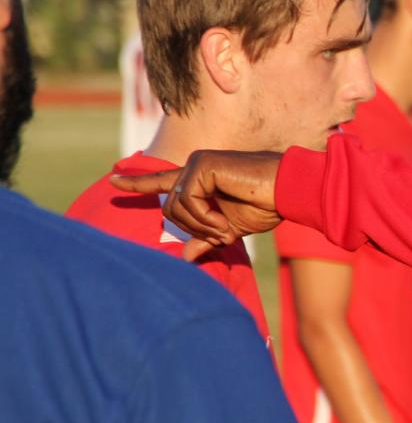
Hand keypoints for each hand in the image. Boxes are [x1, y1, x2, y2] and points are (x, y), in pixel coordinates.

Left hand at [110, 149, 283, 260]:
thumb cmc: (267, 206)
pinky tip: (224, 220)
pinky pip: (188, 200)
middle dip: (194, 229)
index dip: (136, 183)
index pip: (162, 182)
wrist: (289, 191)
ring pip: (176, 206)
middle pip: (170, 208)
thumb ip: (205, 238)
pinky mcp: (202, 165)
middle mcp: (195, 167)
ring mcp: (198, 163)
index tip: (112, 181)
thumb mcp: (230, 228)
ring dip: (202, 226)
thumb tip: (183, 258)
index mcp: (201, 179)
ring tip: (225, 228)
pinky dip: (205, 218)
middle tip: (221, 235)